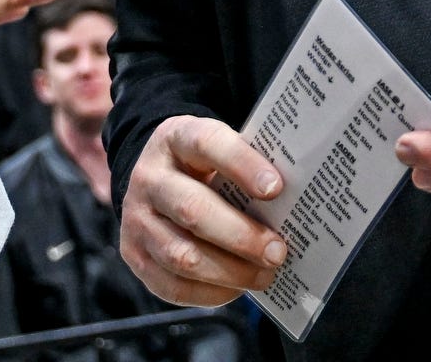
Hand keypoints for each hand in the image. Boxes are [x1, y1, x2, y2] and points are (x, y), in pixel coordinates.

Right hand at [118, 115, 287, 305]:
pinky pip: (173, 286)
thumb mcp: (220, 151)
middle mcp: (149, 177)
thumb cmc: (202, 168)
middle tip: (278, 251)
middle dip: (241, 236)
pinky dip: (211, 293)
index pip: (207, 144)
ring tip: (264, 274)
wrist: (155, 179)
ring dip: (231, 271)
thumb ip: (249, 169)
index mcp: (176, 138)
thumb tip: (296, 204)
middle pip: (192, 209)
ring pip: (182, 255)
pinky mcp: (134, 255)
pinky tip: (237, 287)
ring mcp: (136, 219)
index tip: (277, 188)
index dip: (242, 165)